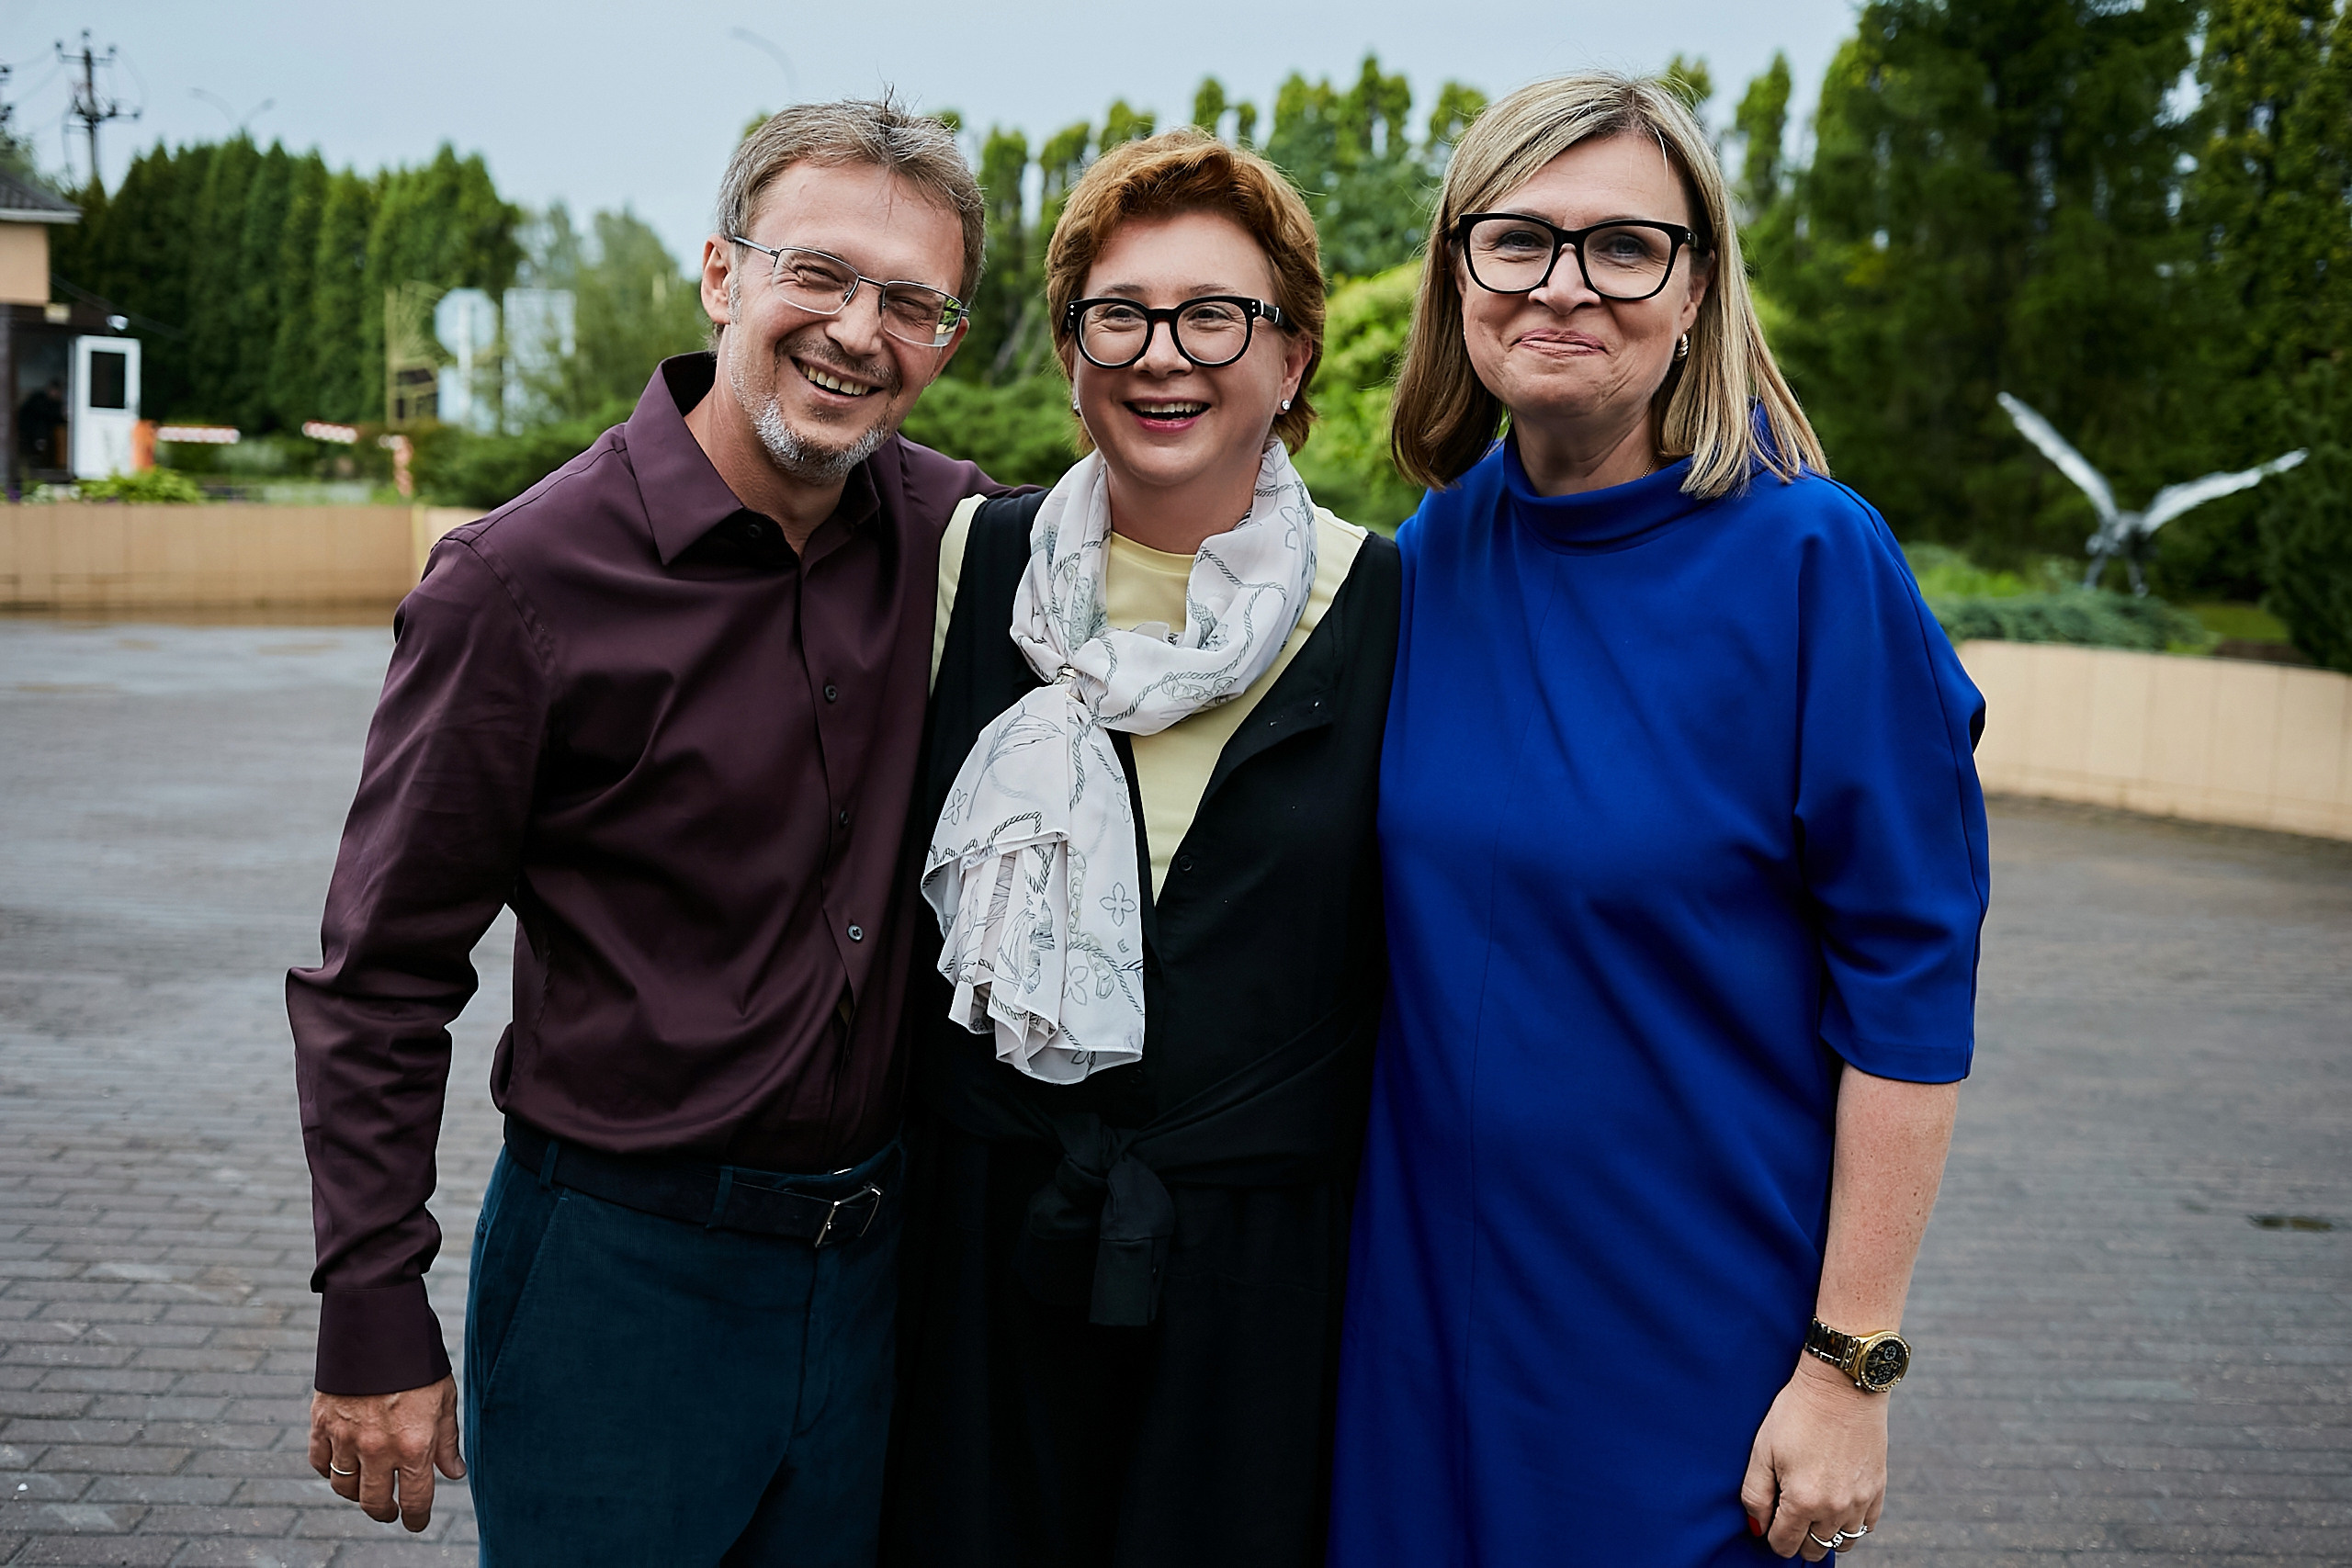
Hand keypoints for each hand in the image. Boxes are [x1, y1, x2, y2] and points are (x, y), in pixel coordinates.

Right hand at [308, 1375, 464, 1531]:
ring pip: (344, 1488)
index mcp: (415, 1445)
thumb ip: (447, 1441)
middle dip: (385, 1513)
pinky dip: (329, 1471)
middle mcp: (379, 1449)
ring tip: (368, 1488)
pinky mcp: (322, 1424)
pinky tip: (341, 1466)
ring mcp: (346, 1439)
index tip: (416, 1523)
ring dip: (357, 1494)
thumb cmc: (418, 1361)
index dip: (417, 1518)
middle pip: (375, 1503)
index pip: (416, 1500)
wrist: (378, 1327)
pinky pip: (319, 1463)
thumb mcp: (444, 1399)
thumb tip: (454, 1473)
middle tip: (391, 1511)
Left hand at [1739, 1357, 1885, 1559]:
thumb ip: (1755, 1495)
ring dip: (1825, 1534)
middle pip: (1815, 1549)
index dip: (1772, 1536)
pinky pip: (1866, 1526)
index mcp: (1803, 1501)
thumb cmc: (1796, 1413)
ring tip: (1812, 1512)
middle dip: (1798, 1539)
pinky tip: (1837, 1505)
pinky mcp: (1878, 1489)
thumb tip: (1758, 1528)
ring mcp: (1861, 1501)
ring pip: (1842, 1541)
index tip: (1769, 1521)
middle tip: (1789, 1516)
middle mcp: (1835, 1508)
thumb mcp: (1762, 1450)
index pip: (1785, 1544)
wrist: (1841, 1386)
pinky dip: (1851, 1523)